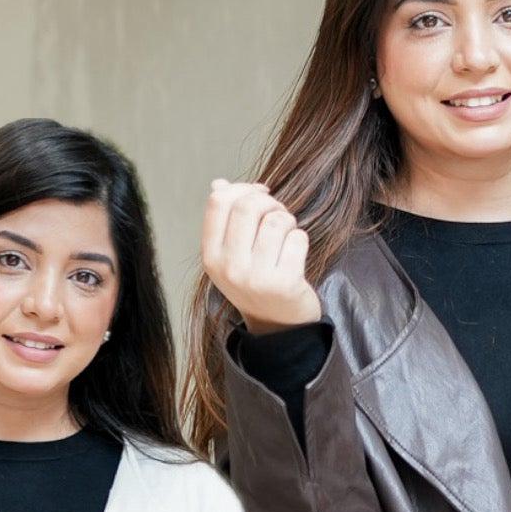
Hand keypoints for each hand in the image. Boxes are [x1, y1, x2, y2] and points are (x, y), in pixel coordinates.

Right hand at [202, 179, 321, 334]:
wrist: (278, 327)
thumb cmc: (256, 281)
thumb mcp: (231, 255)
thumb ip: (225, 220)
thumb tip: (219, 183)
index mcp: (210, 256)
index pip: (218, 201)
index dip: (242, 189)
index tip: (259, 195)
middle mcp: (229, 267)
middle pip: (248, 205)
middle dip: (270, 203)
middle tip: (278, 216)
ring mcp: (255, 277)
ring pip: (276, 220)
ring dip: (288, 221)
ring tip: (287, 237)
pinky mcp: (283, 283)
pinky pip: (297, 238)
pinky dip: (300, 240)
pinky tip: (295, 255)